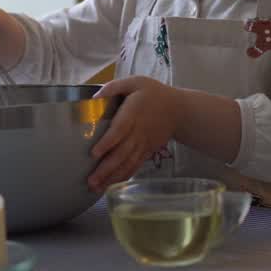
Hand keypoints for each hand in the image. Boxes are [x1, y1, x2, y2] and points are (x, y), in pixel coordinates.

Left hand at [88, 77, 186, 191]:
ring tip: (96, 188)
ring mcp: (144, 144)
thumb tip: (94, 97)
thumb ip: (114, 87)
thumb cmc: (153, 94)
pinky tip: (110, 185)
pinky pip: (134, 166)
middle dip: (106, 168)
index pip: (120, 130)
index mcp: (133, 113)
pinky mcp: (147, 151)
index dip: (108, 142)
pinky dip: (123, 176)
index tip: (94, 153)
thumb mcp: (135, 82)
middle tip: (90, 181)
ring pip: (128, 163)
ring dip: (112, 177)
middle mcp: (138, 132)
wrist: (179, 110)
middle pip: (122, 153)